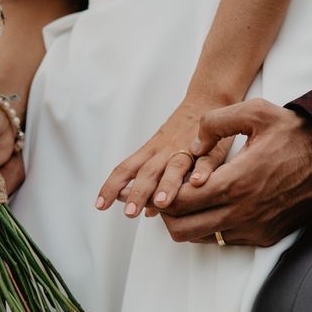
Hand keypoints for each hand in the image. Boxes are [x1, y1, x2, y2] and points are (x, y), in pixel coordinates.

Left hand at [97, 99, 233, 216]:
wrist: (207, 99)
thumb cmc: (183, 130)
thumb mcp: (162, 153)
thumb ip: (154, 185)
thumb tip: (147, 213)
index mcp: (151, 152)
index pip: (125, 169)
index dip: (111, 187)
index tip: (100, 205)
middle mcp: (165, 151)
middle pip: (147, 172)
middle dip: (137, 193)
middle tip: (129, 213)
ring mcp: (187, 149)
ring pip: (173, 168)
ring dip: (166, 185)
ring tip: (161, 203)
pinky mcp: (210, 149)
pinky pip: (205, 160)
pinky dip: (202, 171)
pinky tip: (198, 183)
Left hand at [158, 99, 311, 246]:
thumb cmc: (294, 133)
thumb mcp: (256, 112)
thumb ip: (216, 121)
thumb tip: (193, 144)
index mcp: (235, 182)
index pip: (179, 203)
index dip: (163, 196)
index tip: (164, 185)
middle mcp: (242, 212)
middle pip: (182, 229)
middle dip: (168, 214)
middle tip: (170, 197)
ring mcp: (254, 228)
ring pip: (201, 239)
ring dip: (189, 223)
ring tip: (193, 201)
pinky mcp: (265, 236)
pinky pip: (225, 241)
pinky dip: (213, 228)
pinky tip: (218, 206)